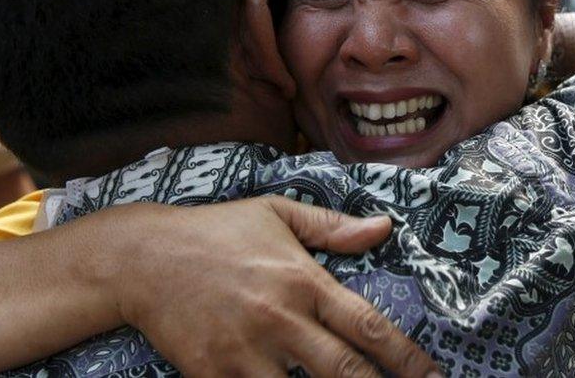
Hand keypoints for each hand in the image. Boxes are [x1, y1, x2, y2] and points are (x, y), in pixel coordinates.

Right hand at [96, 197, 439, 376]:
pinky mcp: (212, 374)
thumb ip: (332, 226)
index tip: (432, 377)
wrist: (142, 257)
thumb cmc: (214, 232)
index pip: (367, 325)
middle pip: (346, 372)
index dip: (407, 358)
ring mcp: (245, 352)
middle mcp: (280, 318)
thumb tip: (384, 227)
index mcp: (302, 280)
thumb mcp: (275, 213)